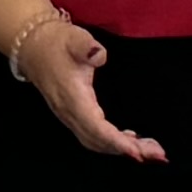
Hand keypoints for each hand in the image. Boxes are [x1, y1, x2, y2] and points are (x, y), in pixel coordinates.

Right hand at [13, 15, 168, 164]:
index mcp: (73, 97)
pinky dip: (112, 143)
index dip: (116, 141)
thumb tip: (99, 54)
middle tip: (158, 154)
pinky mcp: (73, 116)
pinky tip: (131, 141)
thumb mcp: (73, 38)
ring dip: (122, 150)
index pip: (96, 127)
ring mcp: (70, 117)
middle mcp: (70, 113)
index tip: (137, 152)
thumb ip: (86, 46)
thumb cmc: (57, 43)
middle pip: (99, 141)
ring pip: (96, 142)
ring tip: (150, 150)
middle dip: (128, 150)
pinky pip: (93, 137)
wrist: (34, 47)